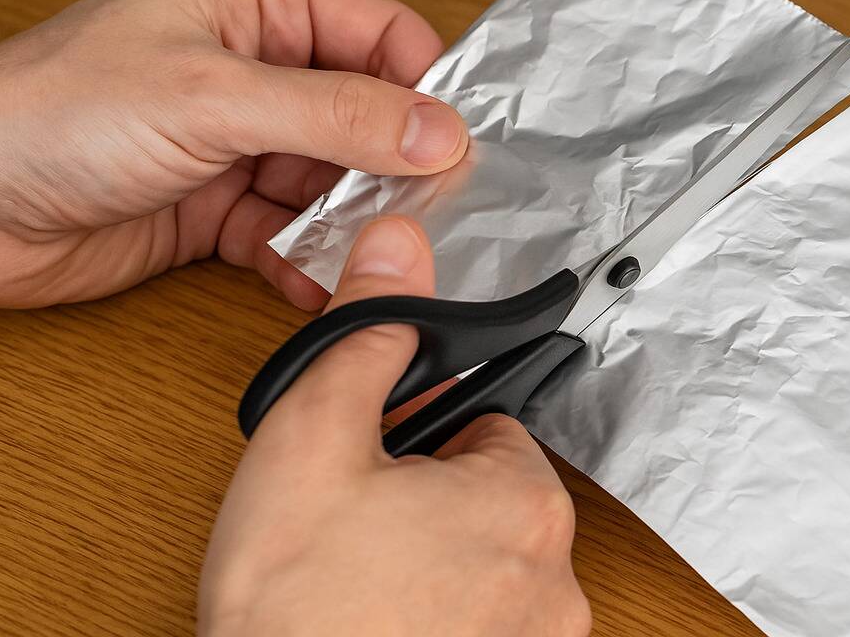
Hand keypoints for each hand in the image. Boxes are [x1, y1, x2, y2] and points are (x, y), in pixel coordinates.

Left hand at [0, 0, 466, 308]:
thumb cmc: (50, 112)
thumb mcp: (214, 98)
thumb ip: (335, 114)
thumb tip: (438, 129)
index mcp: (254, 6)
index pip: (378, 34)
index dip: (425, 86)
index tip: (459, 144)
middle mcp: (251, 71)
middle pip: (363, 116)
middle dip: (393, 167)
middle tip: (425, 214)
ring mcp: (233, 143)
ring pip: (330, 182)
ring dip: (353, 222)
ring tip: (374, 256)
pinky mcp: (212, 210)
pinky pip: (287, 235)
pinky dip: (306, 262)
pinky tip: (315, 284)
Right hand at [198, 217, 590, 636]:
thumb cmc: (293, 610)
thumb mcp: (309, 442)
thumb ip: (364, 339)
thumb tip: (399, 250)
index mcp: (523, 501)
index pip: (489, 425)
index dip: (421, 436)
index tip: (379, 466)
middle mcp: (555, 580)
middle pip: (490, 496)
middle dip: (428, 498)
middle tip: (355, 528)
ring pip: (485, 565)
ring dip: (433, 562)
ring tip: (359, 584)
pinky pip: (485, 622)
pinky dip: (441, 618)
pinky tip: (378, 621)